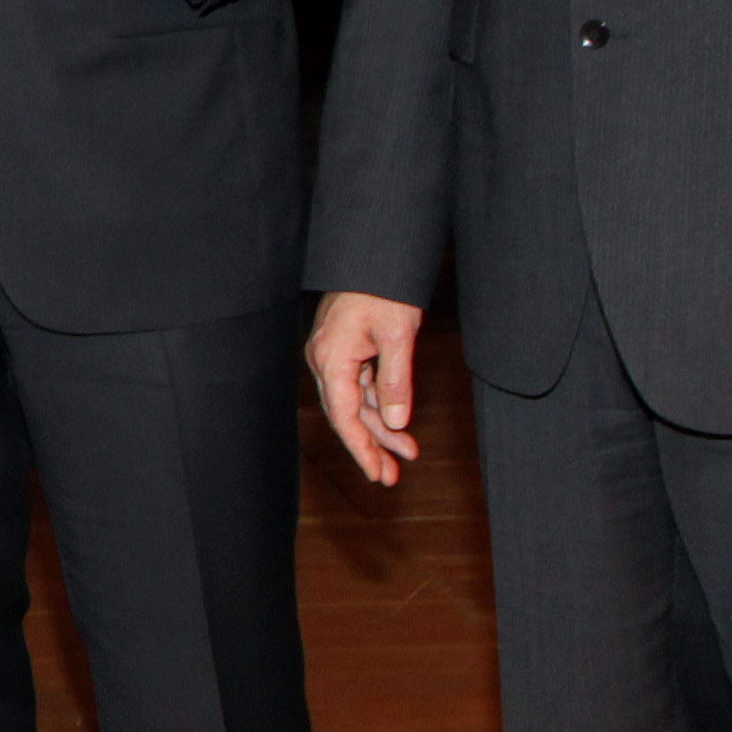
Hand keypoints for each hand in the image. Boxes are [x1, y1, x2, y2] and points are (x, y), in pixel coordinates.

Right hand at [307, 291, 422, 485]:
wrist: (375, 254)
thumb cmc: (384, 288)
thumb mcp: (398, 335)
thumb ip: (395, 380)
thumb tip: (397, 421)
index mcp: (331, 358)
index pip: (344, 415)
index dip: (361, 448)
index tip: (377, 474)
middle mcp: (324, 360)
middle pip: (347, 414)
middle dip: (372, 445)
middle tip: (392, 476)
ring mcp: (333, 355)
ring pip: (356, 402)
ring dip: (381, 427)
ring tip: (407, 453)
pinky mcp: (345, 349)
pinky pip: (360, 385)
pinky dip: (380, 404)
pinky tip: (398, 421)